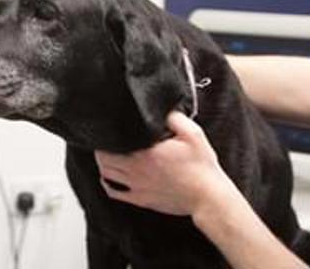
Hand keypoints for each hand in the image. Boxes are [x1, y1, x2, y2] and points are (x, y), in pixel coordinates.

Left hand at [94, 111, 233, 216]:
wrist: (208, 197)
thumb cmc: (201, 168)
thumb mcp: (193, 134)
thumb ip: (174, 118)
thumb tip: (163, 110)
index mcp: (146, 153)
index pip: (113, 142)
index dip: (107, 135)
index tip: (109, 129)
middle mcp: (136, 170)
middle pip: (104, 159)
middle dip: (102, 149)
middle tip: (105, 142)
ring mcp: (137, 187)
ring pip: (106, 174)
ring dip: (103, 164)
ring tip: (106, 156)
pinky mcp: (141, 199)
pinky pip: (114, 193)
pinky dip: (107, 184)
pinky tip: (109, 178)